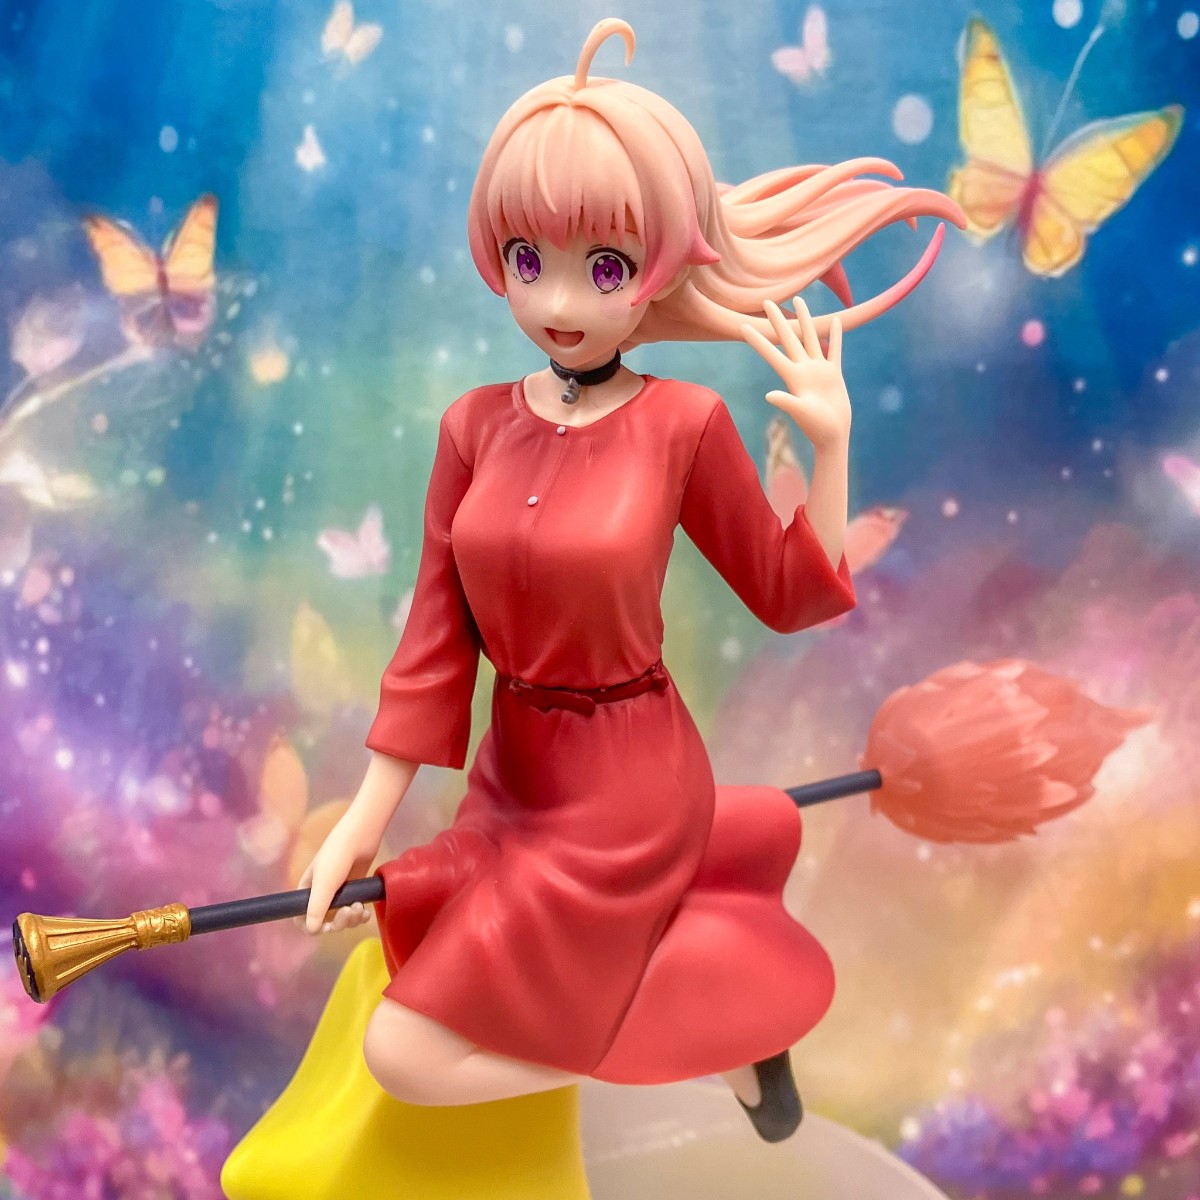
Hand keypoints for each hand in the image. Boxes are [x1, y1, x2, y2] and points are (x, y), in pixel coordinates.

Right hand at [295, 815, 379, 934]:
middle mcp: (321, 894)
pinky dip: (359, 915)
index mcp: (307, 891)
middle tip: (350, 911)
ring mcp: (338, 893)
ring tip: (360, 908)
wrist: (360, 836)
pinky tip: (366, 912)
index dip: (312, 927)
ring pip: (342, 919)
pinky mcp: (353, 891)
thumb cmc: (336, 856)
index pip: (302, 918)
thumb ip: (317, 908)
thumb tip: (311, 931)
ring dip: (351, 919)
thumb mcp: (324, 883)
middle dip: (339, 922)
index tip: (327, 926)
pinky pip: (354, 912)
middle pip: (325, 922)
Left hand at [740, 297, 849, 451]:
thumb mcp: (800, 413)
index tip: (742, 326)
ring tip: (800, 300)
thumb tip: (769, 395)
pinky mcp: (834, 373)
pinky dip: (835, 335)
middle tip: (766, 301)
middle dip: (778, 319)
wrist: (832, 434)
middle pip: (789, 337)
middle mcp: (803, 368)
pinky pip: (834, 349)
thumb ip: (786, 402)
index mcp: (792, 376)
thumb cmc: (815, 427)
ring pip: (811, 336)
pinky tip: (835, 320)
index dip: (757, 340)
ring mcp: (818, 369)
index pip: (771, 353)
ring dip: (806, 319)